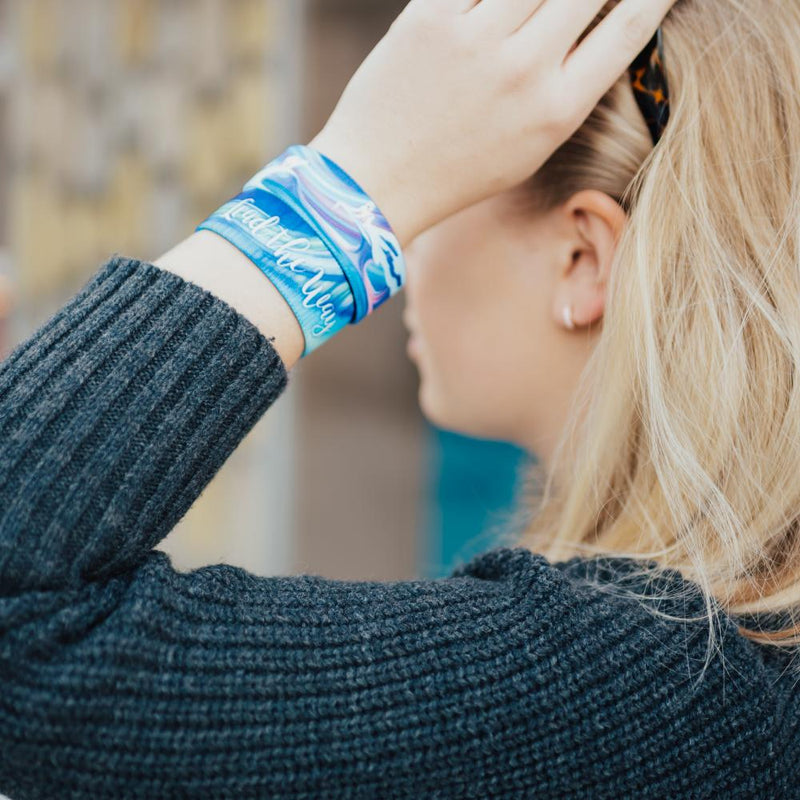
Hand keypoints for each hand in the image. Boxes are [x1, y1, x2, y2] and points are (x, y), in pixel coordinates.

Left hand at [309, 0, 676, 245]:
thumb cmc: (457, 170)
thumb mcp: (528, 147)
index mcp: (556, 110)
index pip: (629, 26)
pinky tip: (492, 7)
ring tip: (539, 6)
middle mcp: (524, 70)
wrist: (376, 181)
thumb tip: (597, 25)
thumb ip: (566, 88)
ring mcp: (477, 39)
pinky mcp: (431, 17)